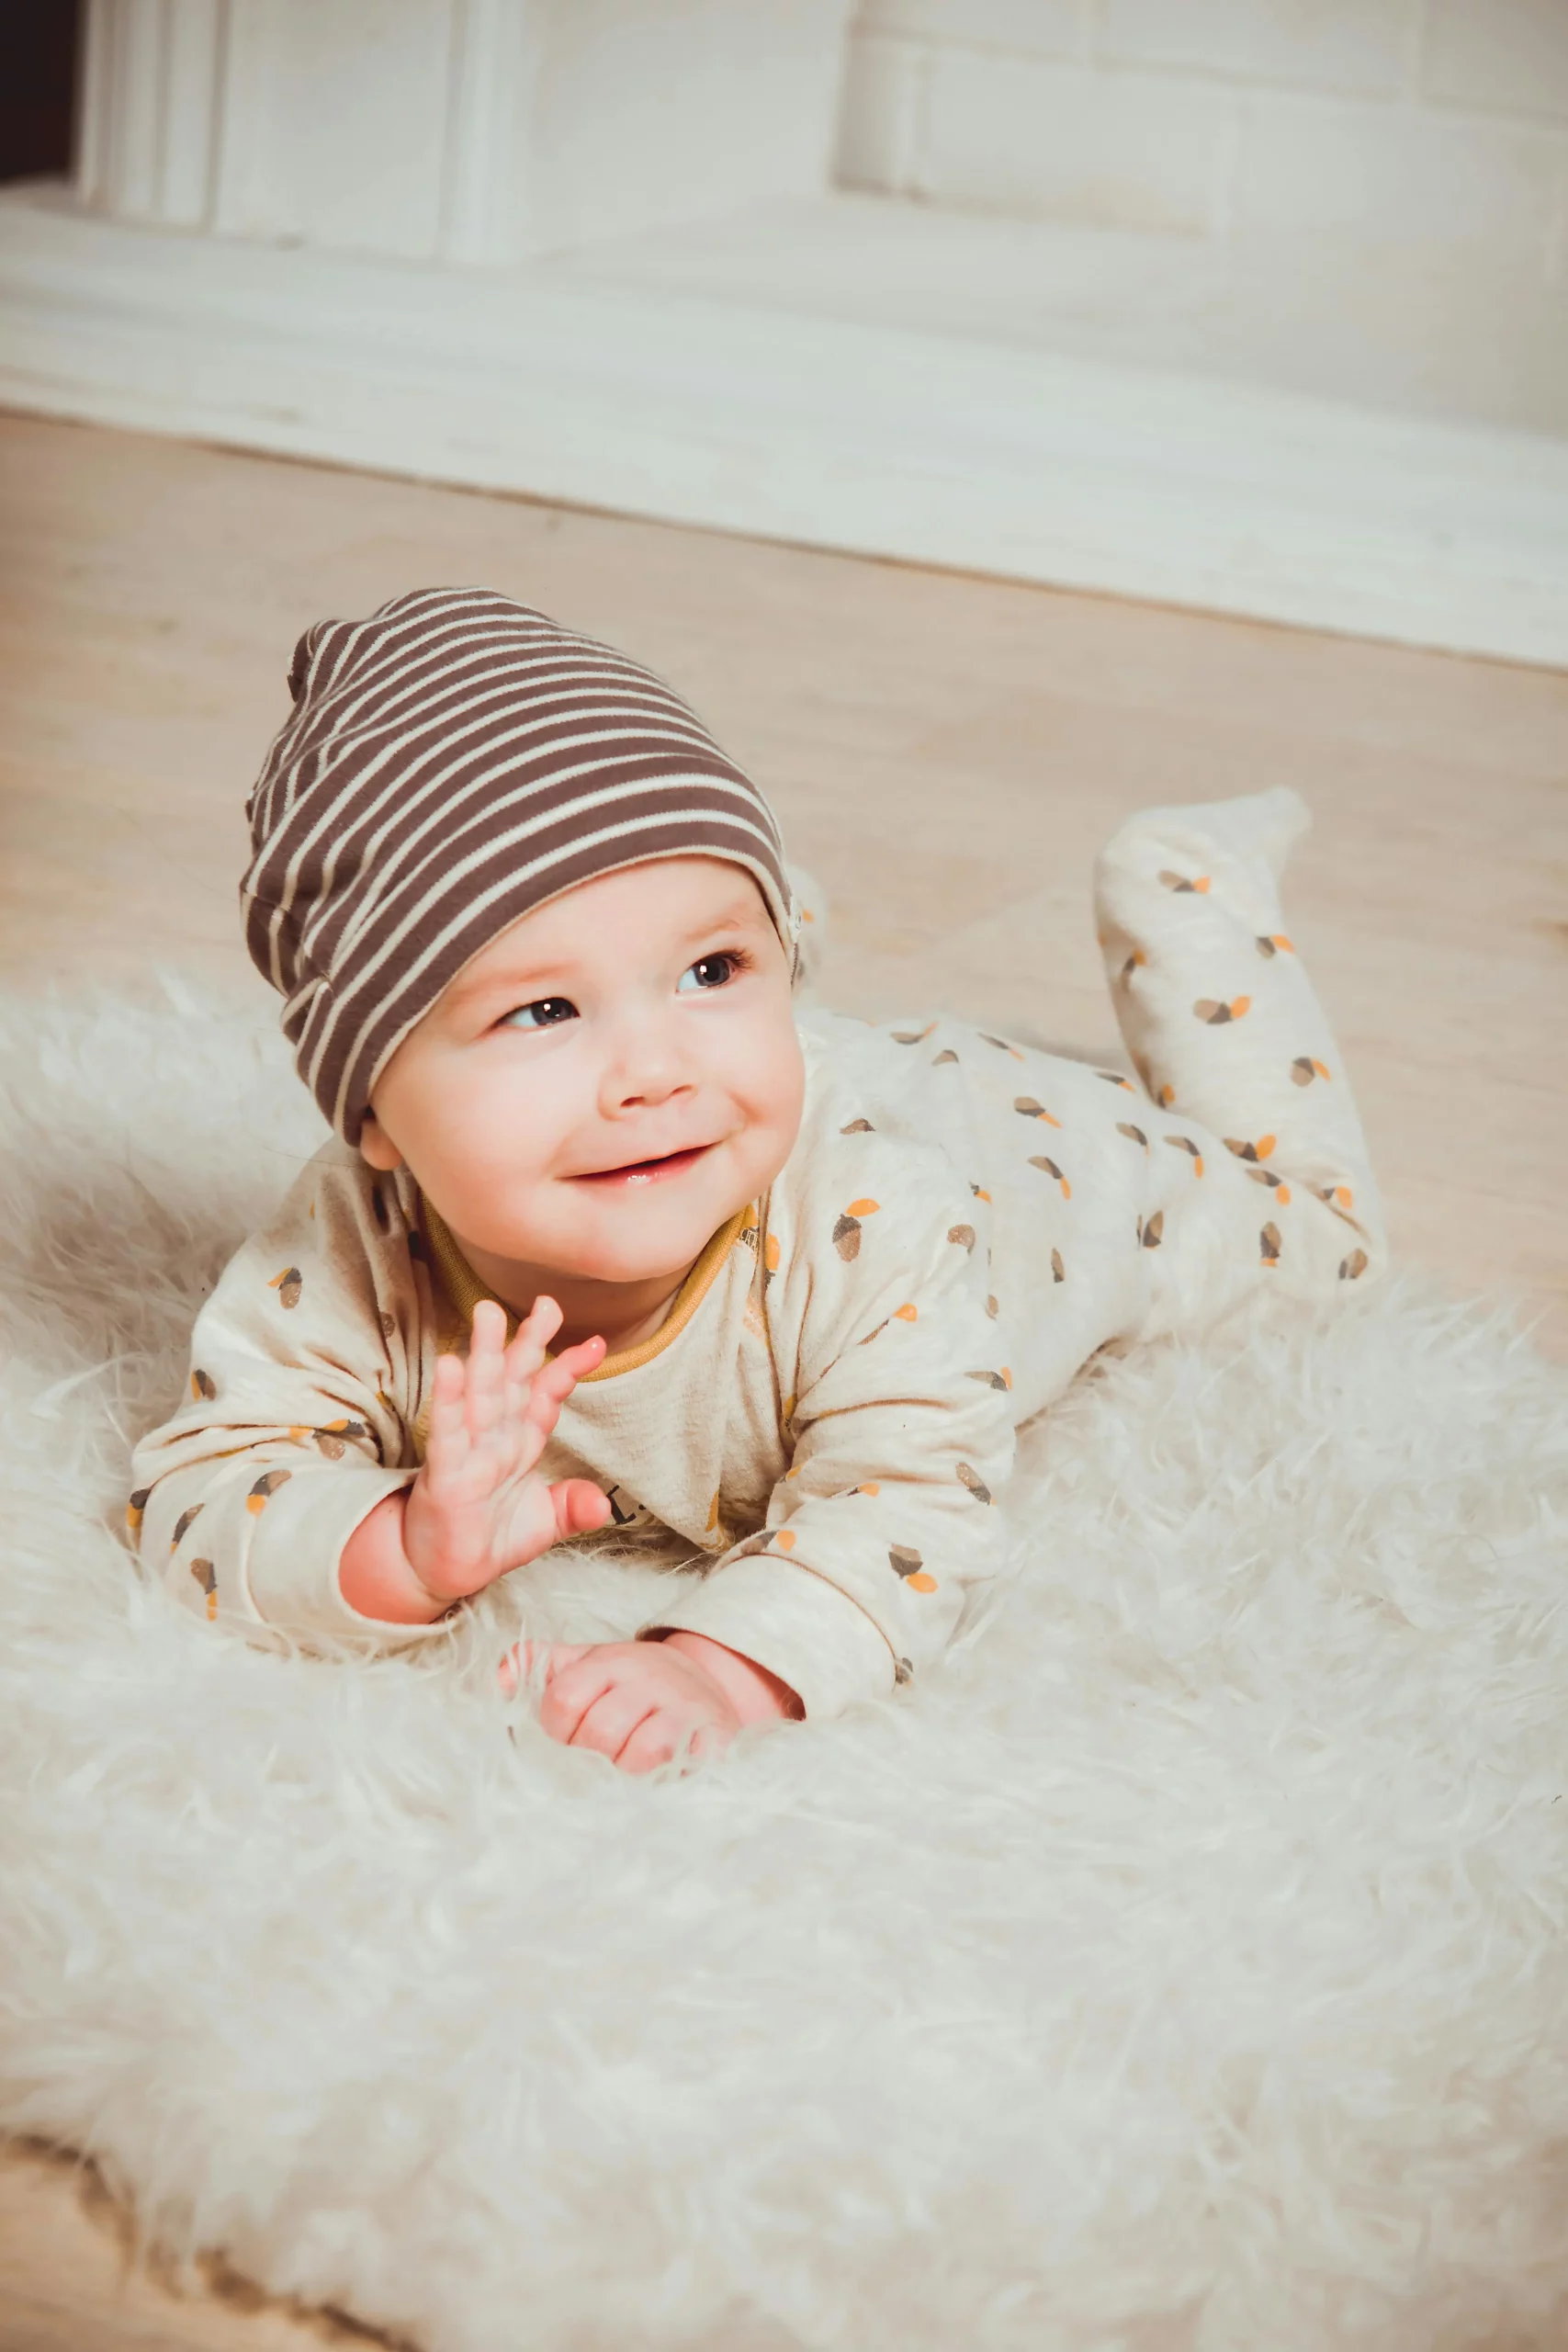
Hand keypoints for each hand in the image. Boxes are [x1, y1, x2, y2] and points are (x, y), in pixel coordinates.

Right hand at [340, 1296, 611, 1621]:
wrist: (445, 1573)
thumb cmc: (490, 1539)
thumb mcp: (545, 1524)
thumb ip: (574, 1507)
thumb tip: (603, 1505)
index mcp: (521, 1442)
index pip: (547, 1396)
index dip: (568, 1367)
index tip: (596, 1343)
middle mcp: (496, 1438)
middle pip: (514, 1380)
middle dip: (528, 1341)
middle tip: (546, 1302)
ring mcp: (469, 1452)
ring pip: (480, 1395)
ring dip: (485, 1354)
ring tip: (489, 1314)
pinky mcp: (445, 1473)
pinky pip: (448, 1432)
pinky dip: (450, 1400)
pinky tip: (451, 1366)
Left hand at [503, 1632, 801, 1773]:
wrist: (708, 1685)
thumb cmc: (633, 1684)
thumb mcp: (587, 1664)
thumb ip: (539, 1666)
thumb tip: (499, 1681)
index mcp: (611, 1661)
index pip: (563, 1699)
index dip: (558, 1729)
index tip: (570, 1737)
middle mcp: (649, 1677)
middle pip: (599, 1731)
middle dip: (591, 1755)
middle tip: (600, 1757)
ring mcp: (685, 1707)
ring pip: (640, 1754)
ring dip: (627, 1771)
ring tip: (627, 1768)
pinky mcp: (714, 1736)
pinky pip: (682, 1767)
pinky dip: (665, 1780)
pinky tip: (660, 1777)